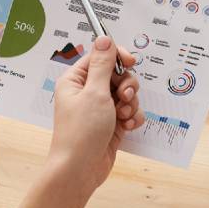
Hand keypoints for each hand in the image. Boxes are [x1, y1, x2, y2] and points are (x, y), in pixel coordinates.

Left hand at [50, 35, 144, 190]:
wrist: (79, 170)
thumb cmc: (81, 132)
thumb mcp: (94, 93)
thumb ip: (102, 65)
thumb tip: (104, 38)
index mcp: (76, 80)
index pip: (100, 57)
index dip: (117, 57)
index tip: (130, 61)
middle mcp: (87, 92)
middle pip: (117, 74)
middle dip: (127, 84)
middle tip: (124, 96)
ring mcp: (100, 109)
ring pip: (126, 94)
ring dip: (131, 103)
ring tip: (123, 116)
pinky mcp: (111, 124)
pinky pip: (129, 112)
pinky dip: (132, 118)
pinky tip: (127, 127)